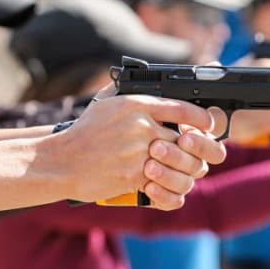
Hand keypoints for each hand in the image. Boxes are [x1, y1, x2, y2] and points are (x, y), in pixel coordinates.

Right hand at [53, 90, 224, 209]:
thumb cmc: (83, 132)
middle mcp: (140, 127)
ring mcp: (138, 153)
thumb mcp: (105, 103)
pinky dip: (167, 188)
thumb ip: (128, 90)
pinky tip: (164, 184)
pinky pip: (163, 185)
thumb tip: (146, 80)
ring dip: (184, 169)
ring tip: (180, 169)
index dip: (202, 118)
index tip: (207, 124)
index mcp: (136, 105)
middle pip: (186, 140)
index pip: (183, 108)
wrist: (62, 161)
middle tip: (193, 151)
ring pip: (179, 164)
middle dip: (195, 149)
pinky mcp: (133, 177)